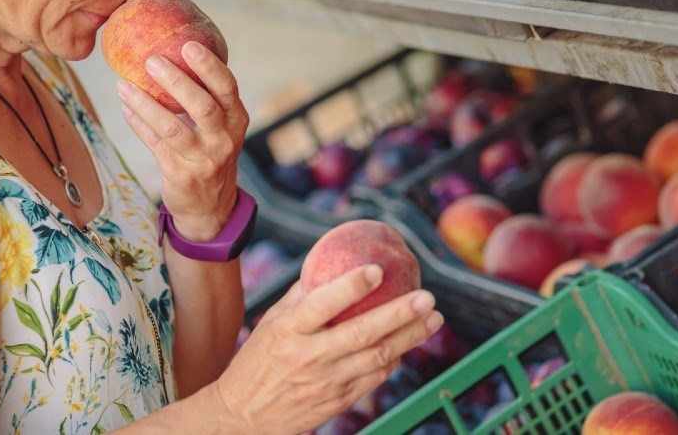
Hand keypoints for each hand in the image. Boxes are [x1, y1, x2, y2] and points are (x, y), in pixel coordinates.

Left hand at [117, 41, 249, 240]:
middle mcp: (224, 139)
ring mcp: (204, 159)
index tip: (189, 45)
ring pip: (172, 127)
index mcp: (237, 120)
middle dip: (176, 81)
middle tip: (151, 61)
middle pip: (202, 106)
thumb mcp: (221, 128)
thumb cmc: (212, 153)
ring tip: (123, 86)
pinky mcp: (181, 175)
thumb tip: (173, 56)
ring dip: (145, 104)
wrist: (211, 207)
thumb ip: (206, 99)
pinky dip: (138, 125)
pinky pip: (155, 145)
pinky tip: (126, 110)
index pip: (227, 88)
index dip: (209, 66)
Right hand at [211, 265, 443, 434]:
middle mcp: (308, 356)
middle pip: (361, 333)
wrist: (243, 416)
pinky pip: (374, 378)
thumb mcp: (271, 323)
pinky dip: (394, 360)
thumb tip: (330, 261)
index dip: (350, 286)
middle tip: (427, 297)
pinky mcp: (337, 401)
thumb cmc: (258, 361)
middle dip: (398, 314)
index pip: (321, 304)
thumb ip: (301, 296)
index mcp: (287, 331)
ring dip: (410, 338)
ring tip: (433, 319)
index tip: (377, 269)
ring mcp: (325, 382)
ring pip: (377, 358)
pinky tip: (408, 343)